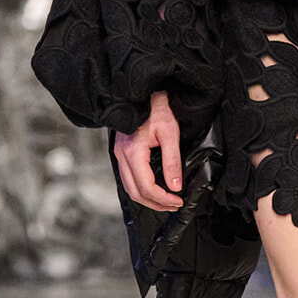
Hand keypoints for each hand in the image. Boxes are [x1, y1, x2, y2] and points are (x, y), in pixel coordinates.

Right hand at [113, 89, 184, 210]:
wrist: (144, 92)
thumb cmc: (158, 109)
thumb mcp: (170, 133)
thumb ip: (172, 161)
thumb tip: (175, 187)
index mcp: (132, 152)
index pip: (146, 187)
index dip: (163, 199)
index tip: (178, 201)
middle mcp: (121, 155)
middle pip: (135, 192)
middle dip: (155, 203)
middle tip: (174, 205)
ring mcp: (119, 154)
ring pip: (129, 187)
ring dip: (147, 198)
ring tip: (166, 201)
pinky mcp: (121, 152)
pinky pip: (128, 178)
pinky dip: (141, 188)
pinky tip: (155, 189)